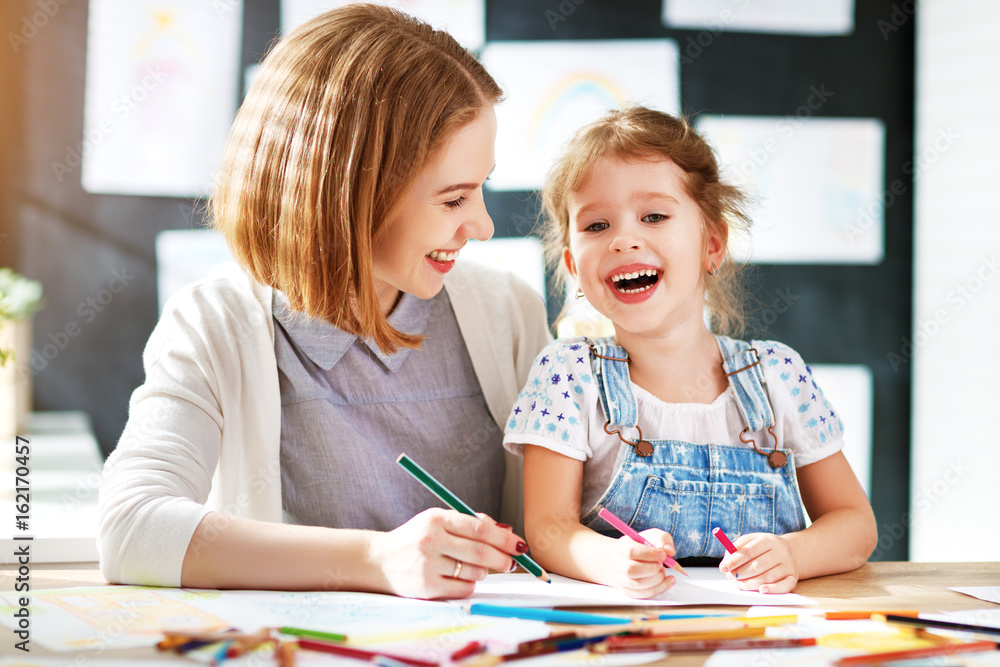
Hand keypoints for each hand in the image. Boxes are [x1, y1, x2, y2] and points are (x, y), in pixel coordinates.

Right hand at [367, 509, 524, 599]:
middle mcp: (431, 540)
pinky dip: (470, 584)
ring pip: (474, 572)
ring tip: (477, 568)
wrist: (380, 560)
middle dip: (503, 559)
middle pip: (481, 552)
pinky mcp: (426, 586)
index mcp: (437, 519)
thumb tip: (506, 530)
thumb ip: (469, 523)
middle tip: (512, 562)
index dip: (504, 538)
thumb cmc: (416, 539)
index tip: (520, 545)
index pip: (480, 529)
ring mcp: (428, 564)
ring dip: (484, 572)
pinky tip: (461, 578)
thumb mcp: (437, 521)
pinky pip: (463, 588)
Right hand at [607, 529, 676, 598]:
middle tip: (662, 565)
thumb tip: (669, 550)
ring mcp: (621, 578)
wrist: (631, 560)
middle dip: (652, 569)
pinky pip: (643, 594)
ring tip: (663, 571)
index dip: (649, 554)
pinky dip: (659, 588)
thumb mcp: (653, 536)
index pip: (631, 551)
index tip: (663, 555)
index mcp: (622, 546)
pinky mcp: (628, 591)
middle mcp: (618, 563)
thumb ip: (662, 539)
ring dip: (656, 579)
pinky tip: (667, 581)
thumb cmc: (643, 547)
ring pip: (637, 584)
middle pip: (630, 570)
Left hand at [720, 532, 798, 593]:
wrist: (792, 551)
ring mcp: (788, 565)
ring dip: (750, 583)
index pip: (749, 551)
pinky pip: (784, 586)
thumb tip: (726, 562)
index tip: (723, 568)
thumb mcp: (752, 540)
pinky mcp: (793, 577)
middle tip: (731, 577)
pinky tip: (761, 590)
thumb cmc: (765, 548)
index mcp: (769, 540)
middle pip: (758, 565)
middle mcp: (781, 552)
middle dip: (741, 573)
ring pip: (767, 577)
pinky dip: (772, 589)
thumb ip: (737, 548)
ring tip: (739, 585)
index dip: (734, 561)